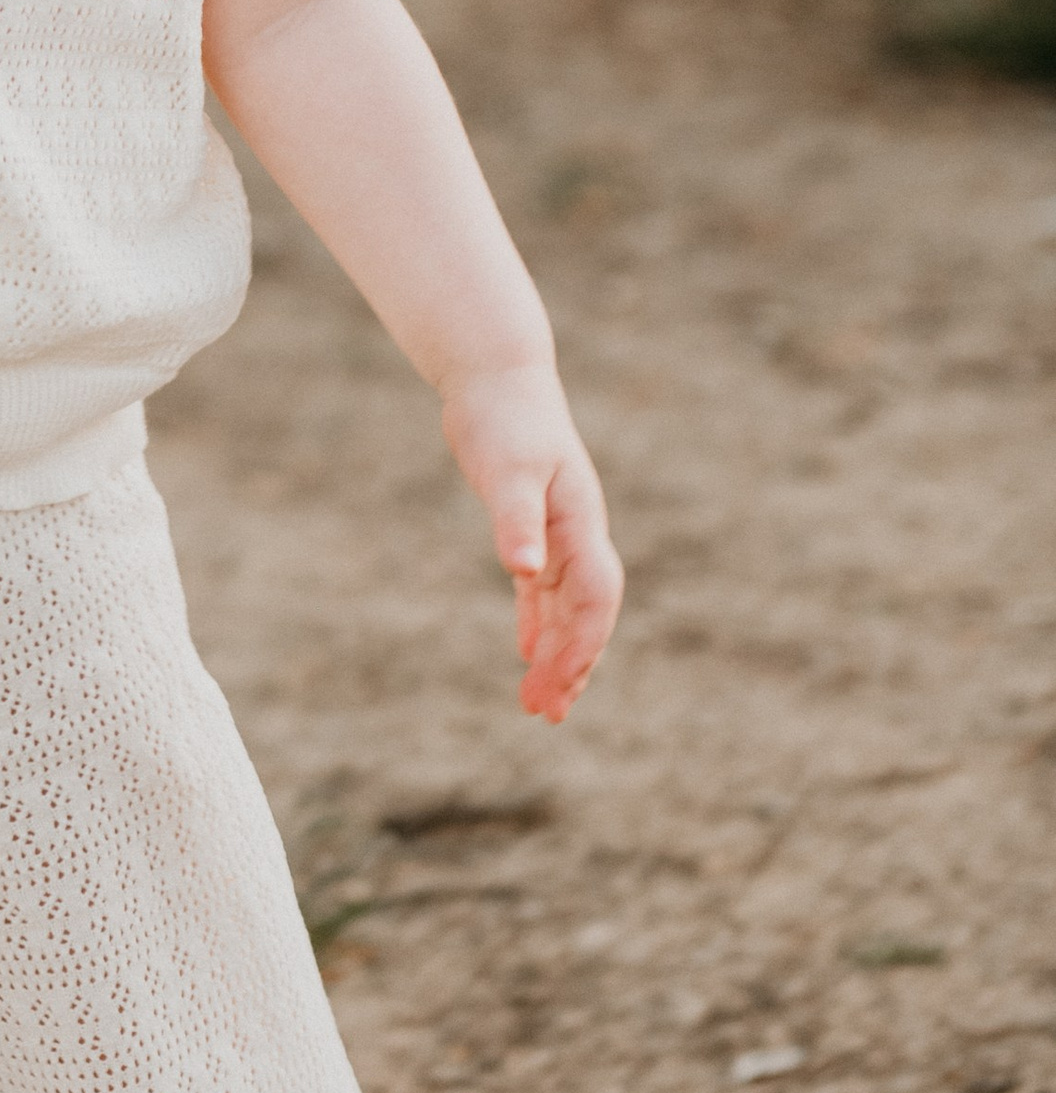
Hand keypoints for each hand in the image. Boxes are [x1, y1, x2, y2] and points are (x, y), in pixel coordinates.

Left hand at [439, 365, 623, 723]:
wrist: (497, 376)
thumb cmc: (503, 417)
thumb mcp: (507, 468)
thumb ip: (516, 518)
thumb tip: (525, 572)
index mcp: (580, 523)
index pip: (595, 598)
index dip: (581, 644)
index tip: (556, 685)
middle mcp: (578, 534)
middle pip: (587, 614)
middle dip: (572, 666)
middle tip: (545, 715)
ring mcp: (559, 532)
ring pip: (567, 609)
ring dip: (557, 655)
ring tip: (539, 705)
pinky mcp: (532, 527)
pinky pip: (543, 590)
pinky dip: (538, 623)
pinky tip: (526, 653)